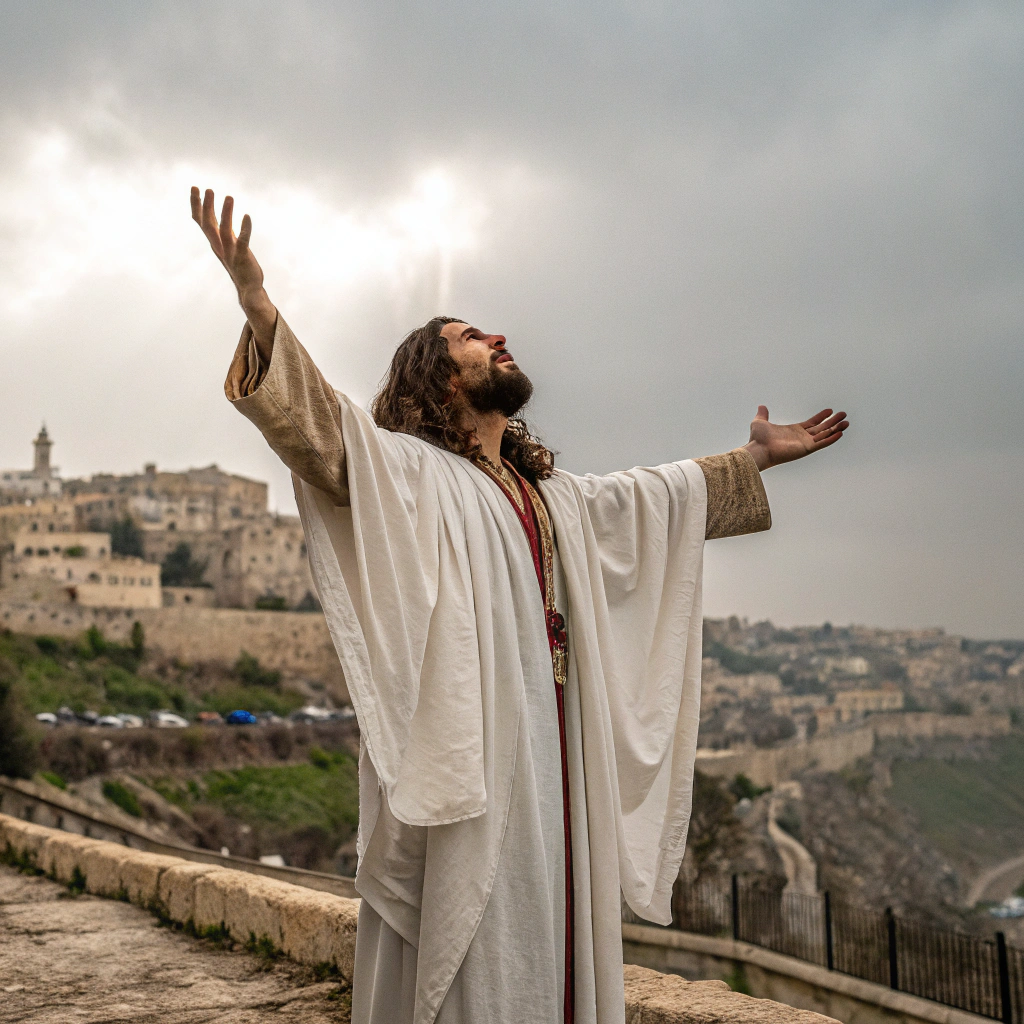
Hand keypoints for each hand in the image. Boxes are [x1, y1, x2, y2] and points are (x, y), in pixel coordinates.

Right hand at [190, 187, 276, 353]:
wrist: (249, 289)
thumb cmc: (239, 266)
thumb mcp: (227, 246)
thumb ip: (221, 232)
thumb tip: (214, 218)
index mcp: (215, 242)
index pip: (201, 221)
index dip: (196, 205)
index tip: (195, 187)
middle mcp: (219, 246)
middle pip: (208, 224)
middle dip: (206, 206)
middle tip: (207, 189)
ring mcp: (230, 252)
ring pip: (225, 230)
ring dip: (226, 214)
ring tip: (229, 197)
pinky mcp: (243, 257)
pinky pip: (243, 241)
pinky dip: (245, 229)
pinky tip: (247, 216)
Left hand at [743, 405, 848, 470]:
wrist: (758, 449)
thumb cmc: (758, 439)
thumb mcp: (760, 422)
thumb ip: (763, 414)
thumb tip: (761, 406)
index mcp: (794, 431)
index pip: (812, 423)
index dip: (821, 417)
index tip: (830, 410)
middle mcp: (801, 437)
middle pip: (821, 428)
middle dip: (833, 421)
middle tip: (844, 414)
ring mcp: (805, 443)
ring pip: (824, 435)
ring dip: (836, 428)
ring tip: (846, 422)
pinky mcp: (806, 449)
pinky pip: (822, 443)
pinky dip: (832, 438)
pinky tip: (840, 433)